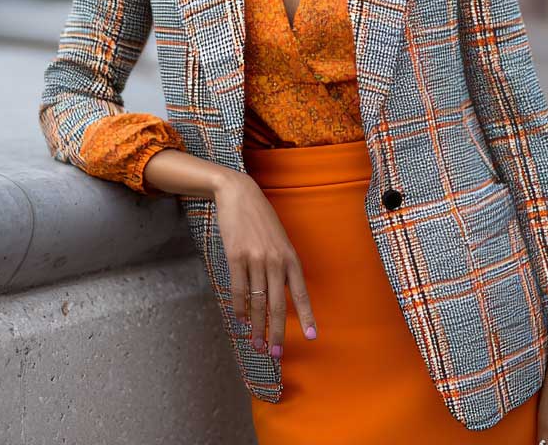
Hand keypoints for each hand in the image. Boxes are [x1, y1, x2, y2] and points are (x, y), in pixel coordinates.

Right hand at [213, 168, 316, 359]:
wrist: (239, 194)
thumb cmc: (260, 218)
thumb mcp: (279, 240)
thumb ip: (282, 265)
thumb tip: (280, 294)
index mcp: (290, 257)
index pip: (301, 293)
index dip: (307, 316)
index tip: (312, 337)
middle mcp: (275, 261)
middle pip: (278, 305)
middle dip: (277, 332)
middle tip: (275, 353)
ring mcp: (255, 259)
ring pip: (257, 302)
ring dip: (257, 326)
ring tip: (256, 343)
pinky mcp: (235, 256)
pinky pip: (238, 289)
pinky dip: (239, 308)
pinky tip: (241, 319)